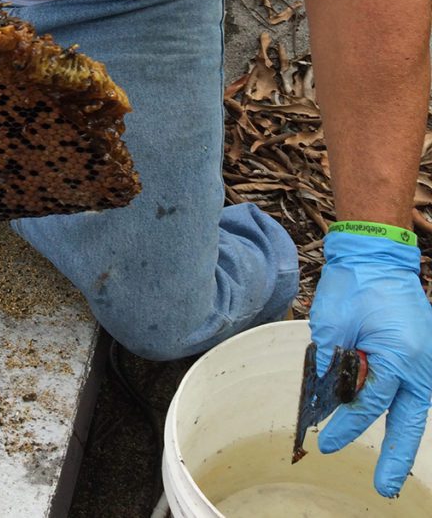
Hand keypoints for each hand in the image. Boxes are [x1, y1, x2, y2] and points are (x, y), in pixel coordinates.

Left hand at [308, 230, 431, 495]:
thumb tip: (325, 398)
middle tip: (383, 488)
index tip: (326, 444)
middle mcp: (421, 363)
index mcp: (399, 358)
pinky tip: (395, 428)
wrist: (378, 258)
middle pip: (408, 421)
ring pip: (414, 409)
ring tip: (392, 469)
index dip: (346, 427)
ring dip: (403, 436)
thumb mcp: (331, 326)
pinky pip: (414, 390)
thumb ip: (330, 365)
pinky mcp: (424, 353)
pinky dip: (403, 409)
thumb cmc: (354, 287)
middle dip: (395, 457)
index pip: (368, 404)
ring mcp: (428, 359)